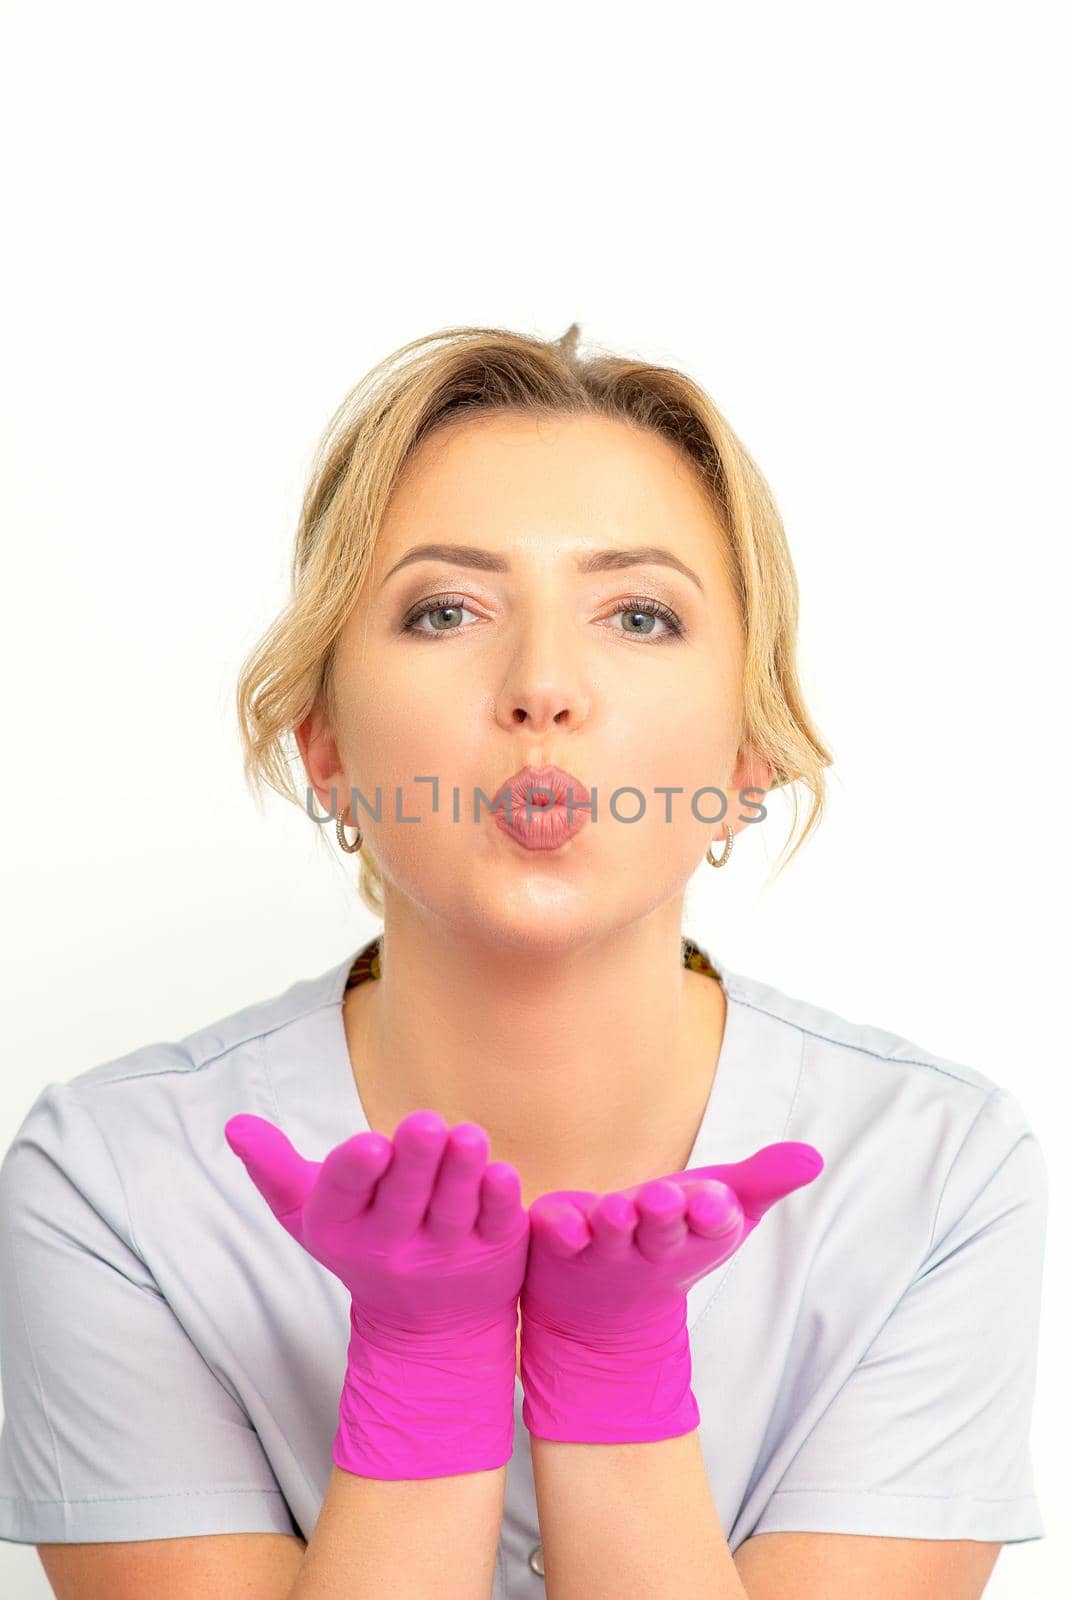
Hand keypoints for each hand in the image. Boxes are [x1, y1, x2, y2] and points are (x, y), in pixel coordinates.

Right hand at [225, 1108, 528, 1478]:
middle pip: (403, 1198)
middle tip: (425, 1123)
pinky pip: (496, 1225)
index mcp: (342, 1227)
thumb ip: (274, 1168)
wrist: (425, 1325)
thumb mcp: (311, 1212)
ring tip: (468, 1137)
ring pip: (454, 1209)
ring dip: (461, 1172)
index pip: (343, 1195)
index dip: (355, 1170)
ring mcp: (445, 1251)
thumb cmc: (363, 1239)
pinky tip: (503, 1175)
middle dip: (414, 1161)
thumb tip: (234, 1124)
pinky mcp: (494, 1253)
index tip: (370, 1143)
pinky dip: (501, 1202)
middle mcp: (391, 1244)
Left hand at [519, 1141, 822, 1442]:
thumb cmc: (676, 1238)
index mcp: (695, 1236)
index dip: (714, 1214)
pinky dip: (557, 1228)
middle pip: (662, 1232)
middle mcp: (651, 1246)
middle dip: (664, 1217)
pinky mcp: (560, 1246)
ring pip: (610, 1237)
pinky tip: (556, 1218)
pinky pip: (557, 1238)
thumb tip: (814, 1157)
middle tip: (664, 1197)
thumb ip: (763, 1181)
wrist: (608, 1311)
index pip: (713, 1227)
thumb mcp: (724, 1210)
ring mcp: (604, 1250)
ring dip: (613, 1224)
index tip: (714, 1200)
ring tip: (615, 1209)